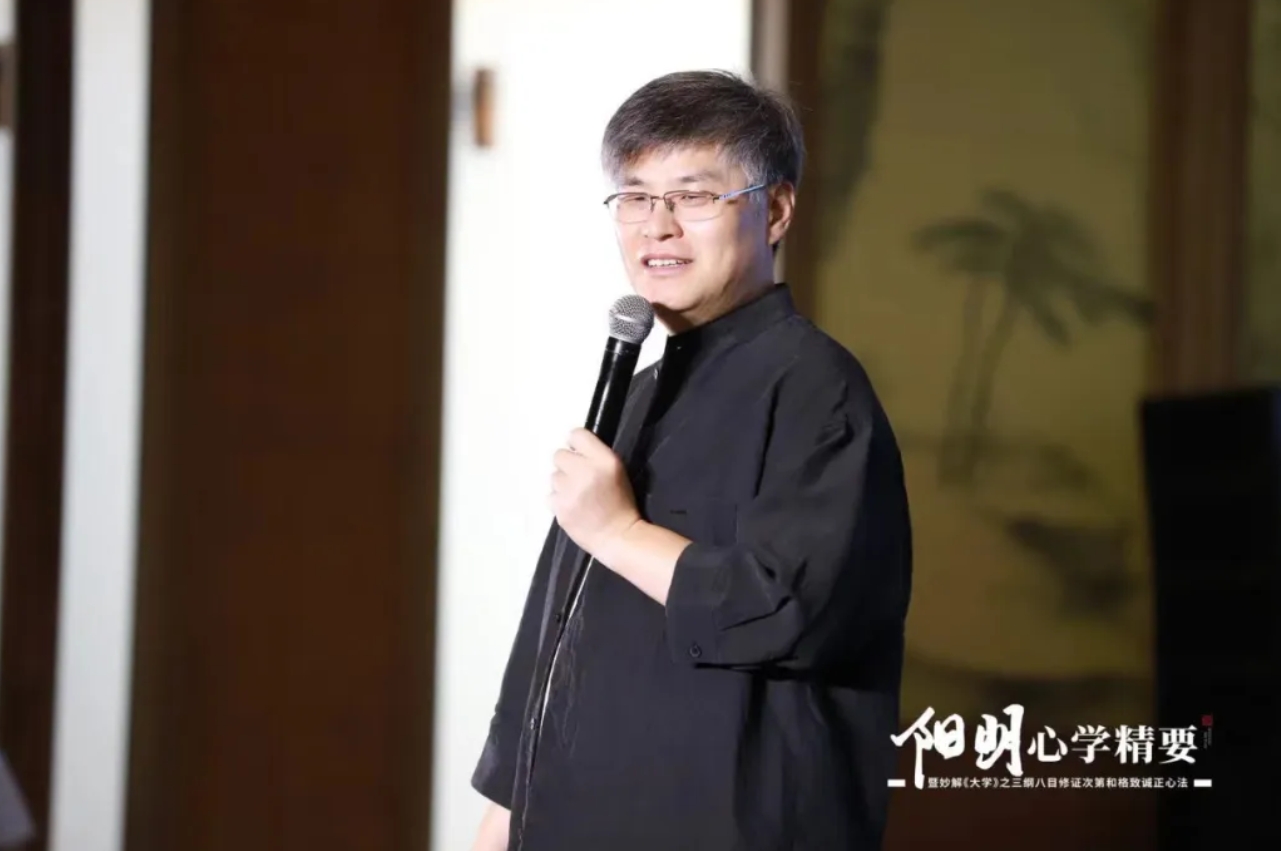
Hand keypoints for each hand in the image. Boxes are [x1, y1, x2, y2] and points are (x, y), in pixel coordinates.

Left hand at [549, 428, 640, 559]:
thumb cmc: (620, 502)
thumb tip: (572, 447)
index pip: (576, 435)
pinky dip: (559, 500)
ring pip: (553, 476)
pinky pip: (550, 495)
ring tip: (578, 496)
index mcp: (604, 460)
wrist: (618, 536)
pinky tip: (573, 507)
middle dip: (568, 465)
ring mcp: (570, 491)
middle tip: (579, 478)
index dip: (577, 445)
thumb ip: (596, 455)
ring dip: (563, 484)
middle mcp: (585, 472)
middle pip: (559, 454)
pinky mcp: (560, 508)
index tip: (580, 454)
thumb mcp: (617, 471)